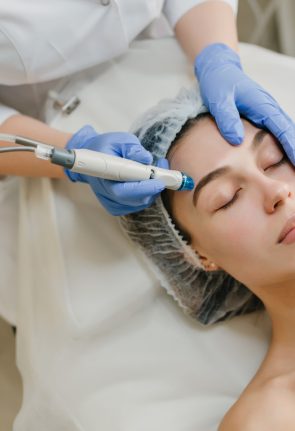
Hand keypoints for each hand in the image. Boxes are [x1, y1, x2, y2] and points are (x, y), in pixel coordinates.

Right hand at [65, 125, 164, 215]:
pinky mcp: (118, 207)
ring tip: (156, 171)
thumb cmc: (106, 148)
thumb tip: (146, 158)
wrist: (93, 159)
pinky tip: (148, 181)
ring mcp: (112, 203)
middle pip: (135, 199)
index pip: (123, 190)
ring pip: (140, 203)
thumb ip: (132, 148)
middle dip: (153, 188)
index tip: (158, 181)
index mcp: (103, 176)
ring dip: (152, 189)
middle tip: (164, 173)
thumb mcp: (119, 140)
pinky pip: (138, 205)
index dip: (143, 188)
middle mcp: (106, 194)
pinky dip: (147, 194)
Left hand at [195, 43, 294, 163]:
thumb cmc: (218, 83)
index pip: (282, 128)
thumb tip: (236, 140)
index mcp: (262, 105)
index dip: (291, 145)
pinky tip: (284, 156)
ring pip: (285, 131)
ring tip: (294, 167)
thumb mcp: (218, 100)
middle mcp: (269, 108)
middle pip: (289, 131)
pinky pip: (277, 130)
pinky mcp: (262, 115)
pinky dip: (284, 142)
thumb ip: (227, 118)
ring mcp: (267, 112)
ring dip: (292, 147)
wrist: (218, 70)